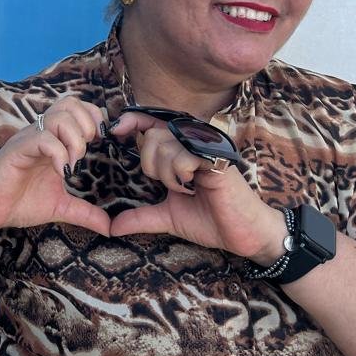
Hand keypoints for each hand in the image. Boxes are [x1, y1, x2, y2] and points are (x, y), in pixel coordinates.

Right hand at [0, 96, 112, 236]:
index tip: (100, 144)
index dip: (94, 119)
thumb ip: (85, 212)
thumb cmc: (19, 202)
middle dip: (88, 125)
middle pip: (70, 104)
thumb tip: (110, 228)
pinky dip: (59, 153)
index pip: (77, 107)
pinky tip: (61, 173)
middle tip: (86, 154)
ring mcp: (28, 139)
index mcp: (52, 139)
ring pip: (59, 117)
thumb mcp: (60, 207)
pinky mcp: (16, 150)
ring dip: (75, 139)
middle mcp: (40, 133)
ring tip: (74, 164)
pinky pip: (42, 138)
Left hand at [105, 111, 285, 258]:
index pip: (153, 124)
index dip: (133, 120)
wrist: (244, 235)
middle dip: (150, 165)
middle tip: (170, 184)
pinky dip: (180, 174)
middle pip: (152, 135)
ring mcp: (206, 148)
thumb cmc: (211, 221)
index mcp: (181, 151)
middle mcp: (194, 143)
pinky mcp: (216, 157)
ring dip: (167, 174)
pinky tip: (194, 184)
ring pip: (164, 145)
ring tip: (185, 187)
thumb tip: (112, 227)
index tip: (116, 131)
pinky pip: (182, 156)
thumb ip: (140, 217)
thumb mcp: (168, 217)